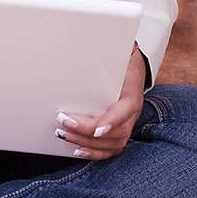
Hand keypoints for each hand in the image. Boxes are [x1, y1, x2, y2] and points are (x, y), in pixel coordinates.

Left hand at [55, 44, 146, 161]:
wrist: (133, 70)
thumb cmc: (122, 63)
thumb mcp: (120, 55)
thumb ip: (116, 51)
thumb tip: (115, 42)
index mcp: (132, 96)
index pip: (124, 112)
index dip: (111, 121)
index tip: (96, 129)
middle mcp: (131, 115)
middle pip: (115, 133)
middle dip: (86, 131)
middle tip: (63, 121)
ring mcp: (126, 126)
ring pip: (111, 144)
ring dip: (86, 143)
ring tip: (63, 134)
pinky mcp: (118, 133)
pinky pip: (109, 151)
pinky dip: (94, 154)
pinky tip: (77, 151)